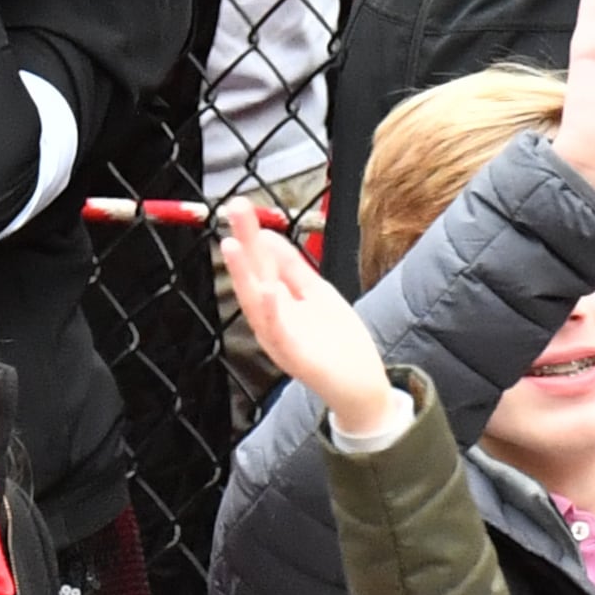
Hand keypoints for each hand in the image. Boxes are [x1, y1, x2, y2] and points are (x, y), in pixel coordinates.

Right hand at [222, 207, 399, 439]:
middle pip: (253, 276)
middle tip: (234, 211)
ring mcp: (280, 339)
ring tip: (233, 245)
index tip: (241, 207)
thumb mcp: (316, 294)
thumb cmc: (337, 344)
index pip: (260, 264)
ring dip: (244, 275)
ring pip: (256, 304)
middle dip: (243, 243)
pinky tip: (268, 291)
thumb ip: (292, 268)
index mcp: (276, 304)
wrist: (361, 386)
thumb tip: (267, 236)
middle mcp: (271, 320)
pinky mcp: (295, 357)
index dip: (251, 235)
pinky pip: (279, 333)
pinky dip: (272, 313)